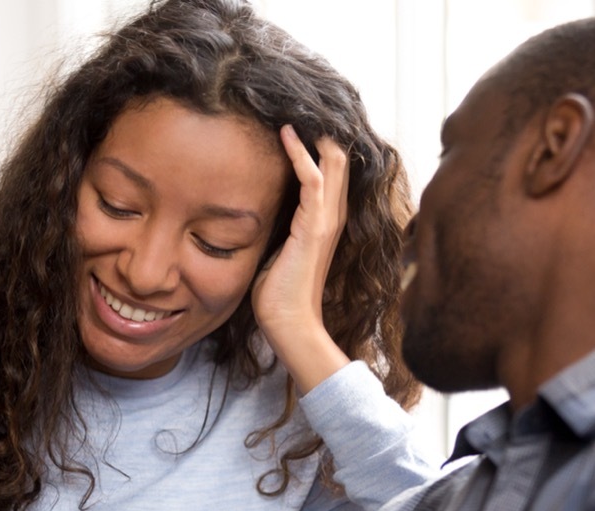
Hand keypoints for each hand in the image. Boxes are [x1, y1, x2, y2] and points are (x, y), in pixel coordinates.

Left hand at [252, 128, 351, 394]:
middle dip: (322, 130)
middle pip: (339, 159)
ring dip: (314, 133)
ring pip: (333, 161)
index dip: (319, 144)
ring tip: (296, 106)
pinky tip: (287, 132)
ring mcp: (326, 219)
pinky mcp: (314, 226)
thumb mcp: (277, 250)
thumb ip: (277, 228)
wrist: (289, 323)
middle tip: (299, 102)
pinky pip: (313, 178)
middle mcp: (332, 215)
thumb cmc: (279, 295)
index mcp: (324, 221)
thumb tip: (254, 212)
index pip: (330, 171)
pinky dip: (300, 152)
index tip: (297, 119)